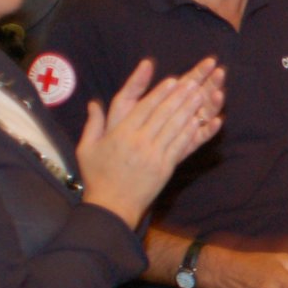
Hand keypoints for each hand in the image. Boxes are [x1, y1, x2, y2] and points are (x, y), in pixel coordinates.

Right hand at [77, 58, 224, 227]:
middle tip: (193, 82)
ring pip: (175, 127)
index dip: (159, 93)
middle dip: (179, 96)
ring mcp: (154, 155)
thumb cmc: (97, 177)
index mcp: (120, 135)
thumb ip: (92, 124)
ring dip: (189, 110)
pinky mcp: (165, 167)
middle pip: (163, 114)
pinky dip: (191, 132)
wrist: (112, 206)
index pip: (144, 108)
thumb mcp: (86, 148)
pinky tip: (199, 121)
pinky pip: (181, 145)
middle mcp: (139, 142)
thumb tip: (93, 104)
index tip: (172, 80)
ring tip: (200, 95)